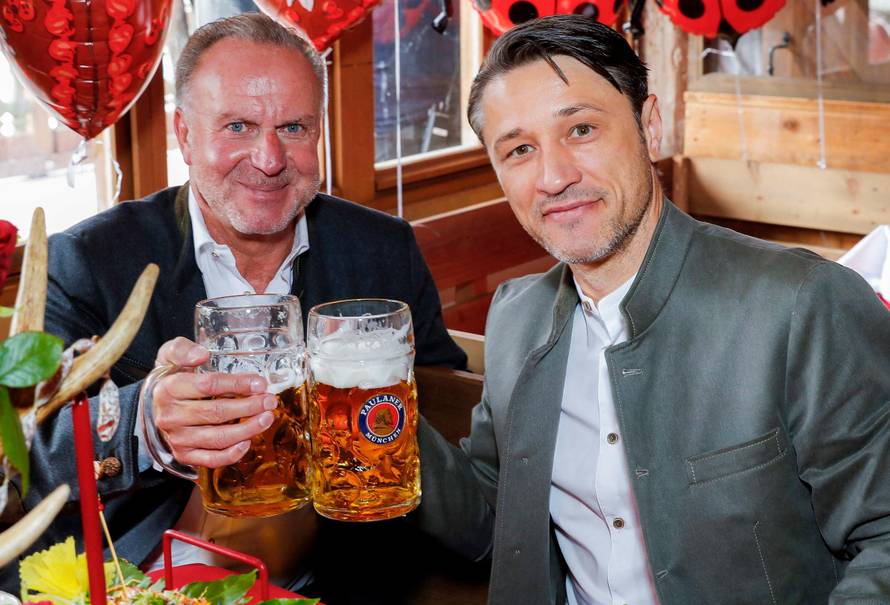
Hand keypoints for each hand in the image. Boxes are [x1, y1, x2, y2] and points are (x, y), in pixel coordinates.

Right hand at [150, 337, 277, 468]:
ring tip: (267, 418)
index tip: (260, 384)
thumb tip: (201, 354)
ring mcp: (177, 438)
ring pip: (217, 438)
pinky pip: (211, 459)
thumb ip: (182, 350)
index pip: (208, 386)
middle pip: (216, 412)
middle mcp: (171, 416)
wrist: (152, 408)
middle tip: (270, 401)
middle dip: (249, 407)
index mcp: (169, 389)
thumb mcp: (169, 357)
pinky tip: (248, 442)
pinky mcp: (184, 455)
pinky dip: (232, 454)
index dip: (238, 384)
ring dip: (247, 429)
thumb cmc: (171, 379)